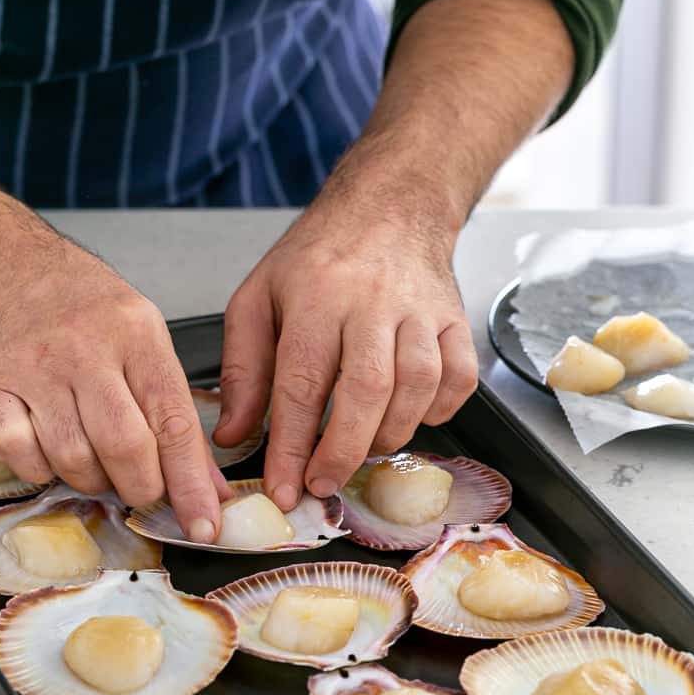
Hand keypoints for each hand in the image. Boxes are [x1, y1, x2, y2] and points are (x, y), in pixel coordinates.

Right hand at [0, 188, 226, 540]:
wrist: (7, 269)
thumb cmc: (86, 309)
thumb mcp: (147, 342)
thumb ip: (178, 415)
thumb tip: (210, 488)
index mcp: (137, 335)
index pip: (174, 422)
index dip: (192, 484)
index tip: (204, 525)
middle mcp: (85, 349)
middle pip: (125, 447)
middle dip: (141, 487)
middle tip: (143, 489)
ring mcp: (34, 368)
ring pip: (73, 459)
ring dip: (94, 481)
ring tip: (98, 463)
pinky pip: (21, 456)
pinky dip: (43, 471)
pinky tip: (52, 451)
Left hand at [214, 142, 477, 510]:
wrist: (389, 206)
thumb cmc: (319, 257)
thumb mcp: (258, 298)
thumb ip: (243, 369)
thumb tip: (235, 434)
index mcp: (315, 294)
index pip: (302, 383)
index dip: (293, 445)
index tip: (286, 488)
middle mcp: (372, 301)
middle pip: (366, 391)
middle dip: (344, 452)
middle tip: (323, 484)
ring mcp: (420, 310)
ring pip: (417, 388)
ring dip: (389, 434)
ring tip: (362, 448)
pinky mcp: (454, 320)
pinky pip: (459, 379)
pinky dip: (439, 412)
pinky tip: (410, 416)